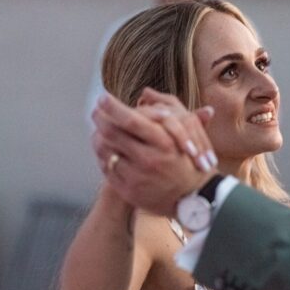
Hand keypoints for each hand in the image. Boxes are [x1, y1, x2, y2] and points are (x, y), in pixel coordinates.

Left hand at [92, 92, 215, 216]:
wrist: (193, 196)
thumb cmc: (187, 159)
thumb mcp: (186, 133)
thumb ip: (164, 112)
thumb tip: (145, 93)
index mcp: (164, 142)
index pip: (131, 120)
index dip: (113, 107)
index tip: (102, 98)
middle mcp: (149, 160)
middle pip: (112, 133)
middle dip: (100, 119)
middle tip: (96, 111)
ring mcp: (137, 177)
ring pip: (105, 151)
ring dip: (98, 137)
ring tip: (99, 130)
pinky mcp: (129, 191)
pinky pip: (107, 169)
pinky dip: (103, 156)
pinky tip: (106, 150)